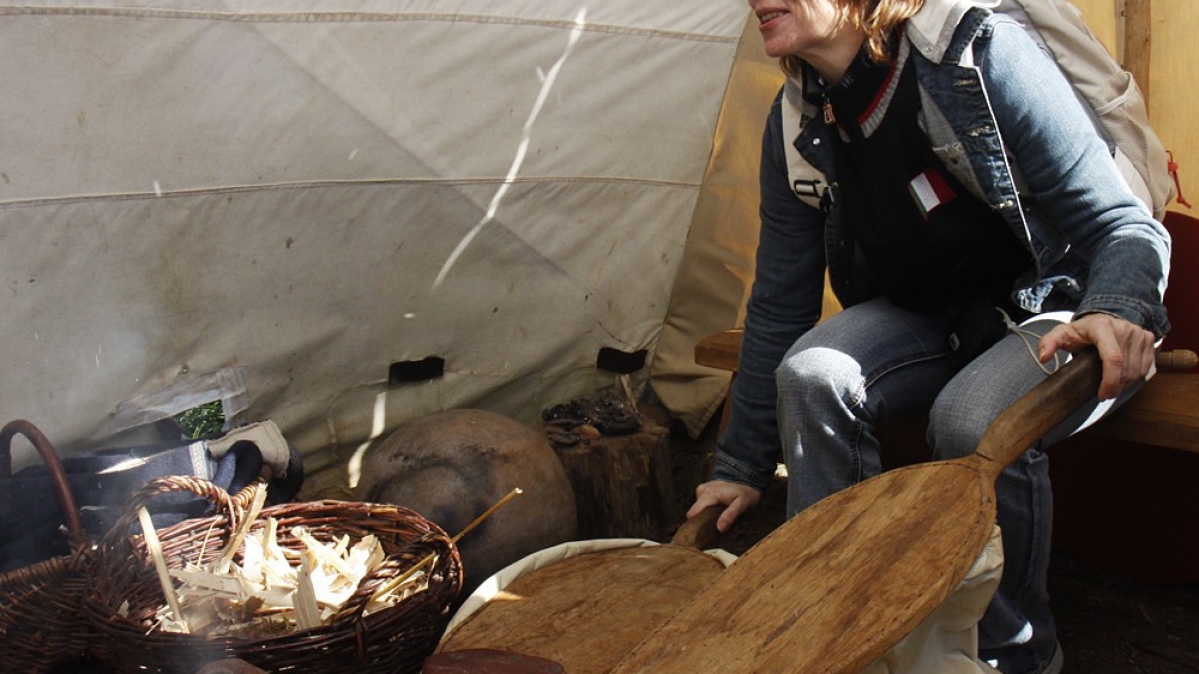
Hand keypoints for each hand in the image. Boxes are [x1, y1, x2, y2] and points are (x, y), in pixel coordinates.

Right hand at [687, 480, 761, 533]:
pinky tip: (716, 510)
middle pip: (693, 512)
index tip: (705, 533)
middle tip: (716, 525)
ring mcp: (701, 489)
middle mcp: (702, 490)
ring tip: (718, 517)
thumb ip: (730, 516)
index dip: (698, 524)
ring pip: (697, 509)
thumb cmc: (745, 494)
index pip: (693, 513)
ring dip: (705, 515)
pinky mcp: (703, 490)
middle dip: (702, 520)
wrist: (747, 481)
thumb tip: (719, 529)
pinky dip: (707, 509)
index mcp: (709, 493)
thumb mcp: (742, 505)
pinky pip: (700, 504)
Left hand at [1037, 313, 1156, 400]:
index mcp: (1102, 327)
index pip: (1113, 359)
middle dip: (1115, 387)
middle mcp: (1124, 328)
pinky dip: (1136, 377)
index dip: (1110, 381)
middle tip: (1104, 394)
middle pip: (1125, 369)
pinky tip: (1124, 377)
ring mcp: (1139, 333)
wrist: (1103, 318)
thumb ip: (1049, 343)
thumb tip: (1043, 357)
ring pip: (1137, 370)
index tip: (1102, 395)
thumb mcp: (1061, 334)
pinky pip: (1146, 367)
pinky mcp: (1148, 339)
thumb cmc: (1082, 330)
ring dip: (1126, 384)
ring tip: (1112, 386)